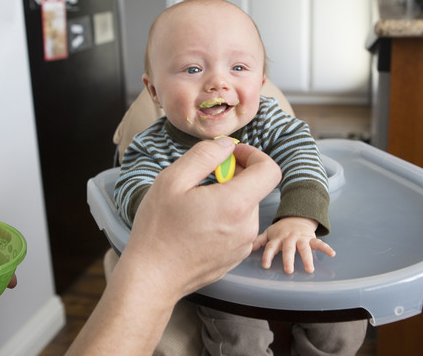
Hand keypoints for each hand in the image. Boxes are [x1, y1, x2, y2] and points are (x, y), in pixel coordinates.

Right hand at [67, 137, 281, 354]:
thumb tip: (227, 144)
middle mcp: (248, 226)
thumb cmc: (158, 229)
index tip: (229, 155)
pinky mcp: (235, 257)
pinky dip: (223, 217)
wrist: (152, 278)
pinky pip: (238, 227)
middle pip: (254, 188)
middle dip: (232, 176)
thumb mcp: (173, 179)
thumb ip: (205, 154)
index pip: (270, 169)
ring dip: (226, 198)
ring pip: (244, 207)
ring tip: (194, 205)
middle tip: (200, 180)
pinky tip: (196, 224)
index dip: (253, 155)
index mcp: (237, 204)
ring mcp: (243, 244)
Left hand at [253, 217, 335, 273]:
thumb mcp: (269, 232)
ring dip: (307, 258)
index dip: (267, 256)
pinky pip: (319, 243)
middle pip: (288, 249)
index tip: (266, 265)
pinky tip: (332, 254)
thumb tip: (246, 247)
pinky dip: (326, 248)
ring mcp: (301, 238)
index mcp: (278, 239)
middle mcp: (289, 239)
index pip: (271, 247)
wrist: (297, 216)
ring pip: (304, 248)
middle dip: (288, 259)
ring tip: (310, 269)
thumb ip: (258, 240)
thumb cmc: (281, 229)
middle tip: (288, 271)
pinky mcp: (311, 238)